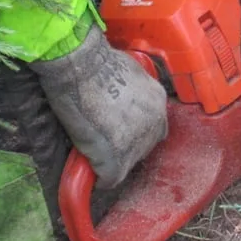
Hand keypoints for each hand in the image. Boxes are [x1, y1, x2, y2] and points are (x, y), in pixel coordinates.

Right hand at [31, 25, 167, 188]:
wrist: (82, 68)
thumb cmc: (97, 63)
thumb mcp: (128, 72)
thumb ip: (130, 90)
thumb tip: (118, 97)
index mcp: (158, 100)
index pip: (153, 125)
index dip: (134, 130)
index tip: (118, 129)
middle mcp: (156, 122)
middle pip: (145, 146)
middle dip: (126, 146)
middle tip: (104, 141)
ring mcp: (138, 142)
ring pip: (128, 163)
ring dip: (112, 160)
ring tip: (94, 152)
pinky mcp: (117, 159)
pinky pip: (110, 178)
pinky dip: (99, 177)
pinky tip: (89, 170)